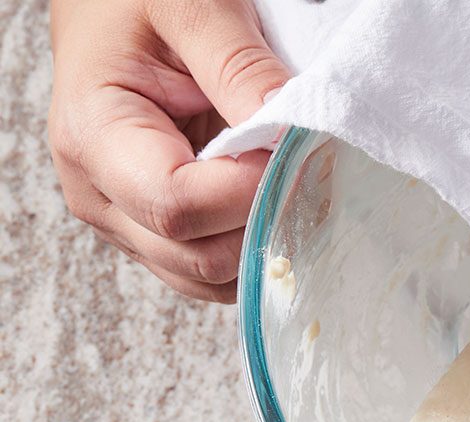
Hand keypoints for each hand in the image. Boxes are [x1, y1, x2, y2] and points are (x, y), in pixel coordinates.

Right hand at [48, 0, 288, 302]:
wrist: (109, 5)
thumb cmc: (136, 0)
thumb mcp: (191, 6)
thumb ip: (240, 67)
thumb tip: (289, 133)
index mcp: (95, 139)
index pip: (179, 206)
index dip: (249, 191)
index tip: (292, 151)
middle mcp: (101, 196)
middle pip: (199, 256)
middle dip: (264, 220)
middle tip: (306, 165)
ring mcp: (128, 222)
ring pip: (212, 278)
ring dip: (265, 240)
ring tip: (291, 179)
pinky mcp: (157, 232)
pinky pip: (215, 268)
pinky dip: (254, 244)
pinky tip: (275, 196)